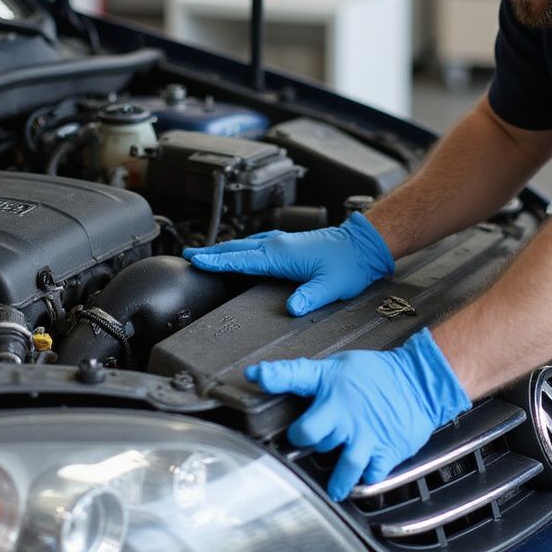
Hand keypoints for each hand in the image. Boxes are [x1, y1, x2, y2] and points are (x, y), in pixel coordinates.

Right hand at [182, 212, 394, 315]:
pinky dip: (240, 248)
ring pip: (244, 245)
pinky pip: (255, 245)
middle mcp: (278, 244)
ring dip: (224, 249)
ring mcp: (282, 242)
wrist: (363, 245)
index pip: (241, 259)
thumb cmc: (349, 265)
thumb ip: (309, 297)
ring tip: (205, 254)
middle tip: (188, 256)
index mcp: (281, 254)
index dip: (216, 261)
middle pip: (236, 249)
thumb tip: (291, 309)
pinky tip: (239, 252)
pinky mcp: (288, 244)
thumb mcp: (331, 286)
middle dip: (211, 253)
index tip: (194, 261)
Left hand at [245, 328, 470, 499]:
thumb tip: (257, 375)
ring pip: (345, 466)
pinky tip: (363, 480)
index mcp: (331, 389)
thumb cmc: (376, 374)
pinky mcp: (386, 451)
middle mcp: (346, 414)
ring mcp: (366, 435)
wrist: (421, 381)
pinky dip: (366, 480)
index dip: (276, 384)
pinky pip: (372, 474)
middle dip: (307, 441)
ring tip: (335, 489)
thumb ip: (300, 375)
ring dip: (337, 480)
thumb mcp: (337, 366)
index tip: (259, 381)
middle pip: (312, 437)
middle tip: (308, 442)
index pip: (296, 383)